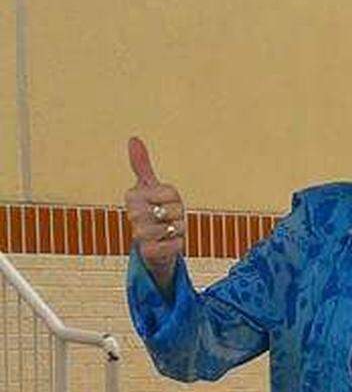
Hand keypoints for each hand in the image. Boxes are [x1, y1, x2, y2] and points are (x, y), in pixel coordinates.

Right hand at [125, 136, 185, 292]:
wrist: (151, 246)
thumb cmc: (152, 212)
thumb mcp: (149, 187)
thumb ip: (141, 165)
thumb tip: (133, 139)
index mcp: (133, 196)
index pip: (171, 192)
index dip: (175, 199)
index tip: (164, 203)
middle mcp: (133, 214)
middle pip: (174, 210)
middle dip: (178, 215)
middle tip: (167, 219)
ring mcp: (139, 234)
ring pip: (176, 227)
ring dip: (179, 230)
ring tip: (168, 231)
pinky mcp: (148, 252)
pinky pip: (176, 244)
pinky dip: (178, 244)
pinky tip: (168, 243)